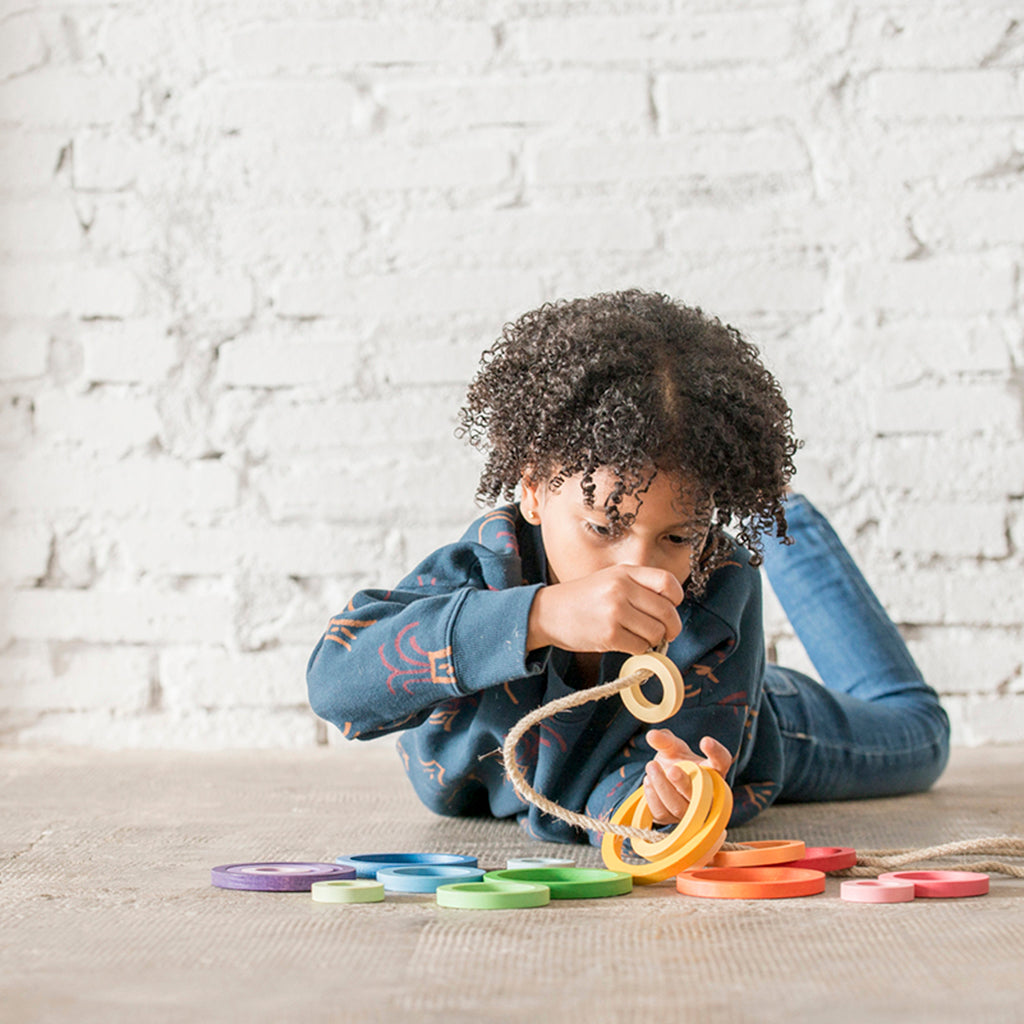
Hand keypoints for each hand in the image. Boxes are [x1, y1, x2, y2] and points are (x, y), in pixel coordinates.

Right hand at [526, 564, 683, 654]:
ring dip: (653, 641)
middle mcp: (622, 588)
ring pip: (656, 633)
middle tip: (665, 634)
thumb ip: (639, 587)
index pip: (668, 583)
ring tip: (639, 637)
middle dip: (671, 628)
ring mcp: (615, 612)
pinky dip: (639, 650)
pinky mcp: (609, 635)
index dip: (675, 600)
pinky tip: (627, 644)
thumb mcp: (611, 579)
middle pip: (667, 612)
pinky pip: (640, 647)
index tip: (670, 608)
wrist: (548, 612)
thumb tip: (670, 611)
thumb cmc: (583, 598)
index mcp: (625, 572)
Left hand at [642, 729, 732, 825]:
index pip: (722, 762)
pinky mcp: (673, 820)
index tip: (705, 741)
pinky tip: (648, 781)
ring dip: (662, 787)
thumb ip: (664, 741)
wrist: (665, 781)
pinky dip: (653, 797)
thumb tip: (652, 735)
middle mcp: (707, 794)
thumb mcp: (671, 748)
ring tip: (651, 766)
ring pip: (678, 807)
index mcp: (713, 771)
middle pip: (701, 794)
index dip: (716, 753)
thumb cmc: (675, 762)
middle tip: (671, 769)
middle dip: (684, 782)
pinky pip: (663, 813)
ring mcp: (691, 811)